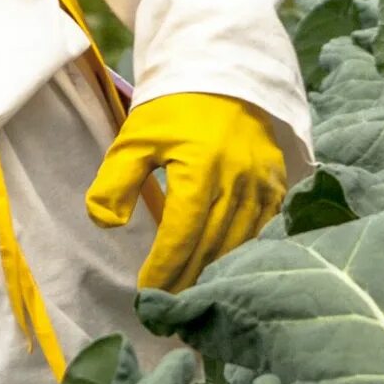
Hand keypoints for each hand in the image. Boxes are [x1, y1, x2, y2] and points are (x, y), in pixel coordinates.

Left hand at [86, 92, 288, 291]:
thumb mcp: (135, 139)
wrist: (223, 72)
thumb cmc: (173, 109)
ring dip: (215, 273)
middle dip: (186, 281)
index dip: (163, 269)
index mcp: (199, 169)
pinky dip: (243, 253)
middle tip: (168, 311)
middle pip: (209, 247)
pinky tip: (227, 270)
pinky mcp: (277, 183)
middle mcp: (236, 179)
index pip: (179, 235)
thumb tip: (105, 224)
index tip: (147, 294)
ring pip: (239, 244)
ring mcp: (262, 183)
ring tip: (193, 296)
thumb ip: (114, 182)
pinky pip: (263, 230)